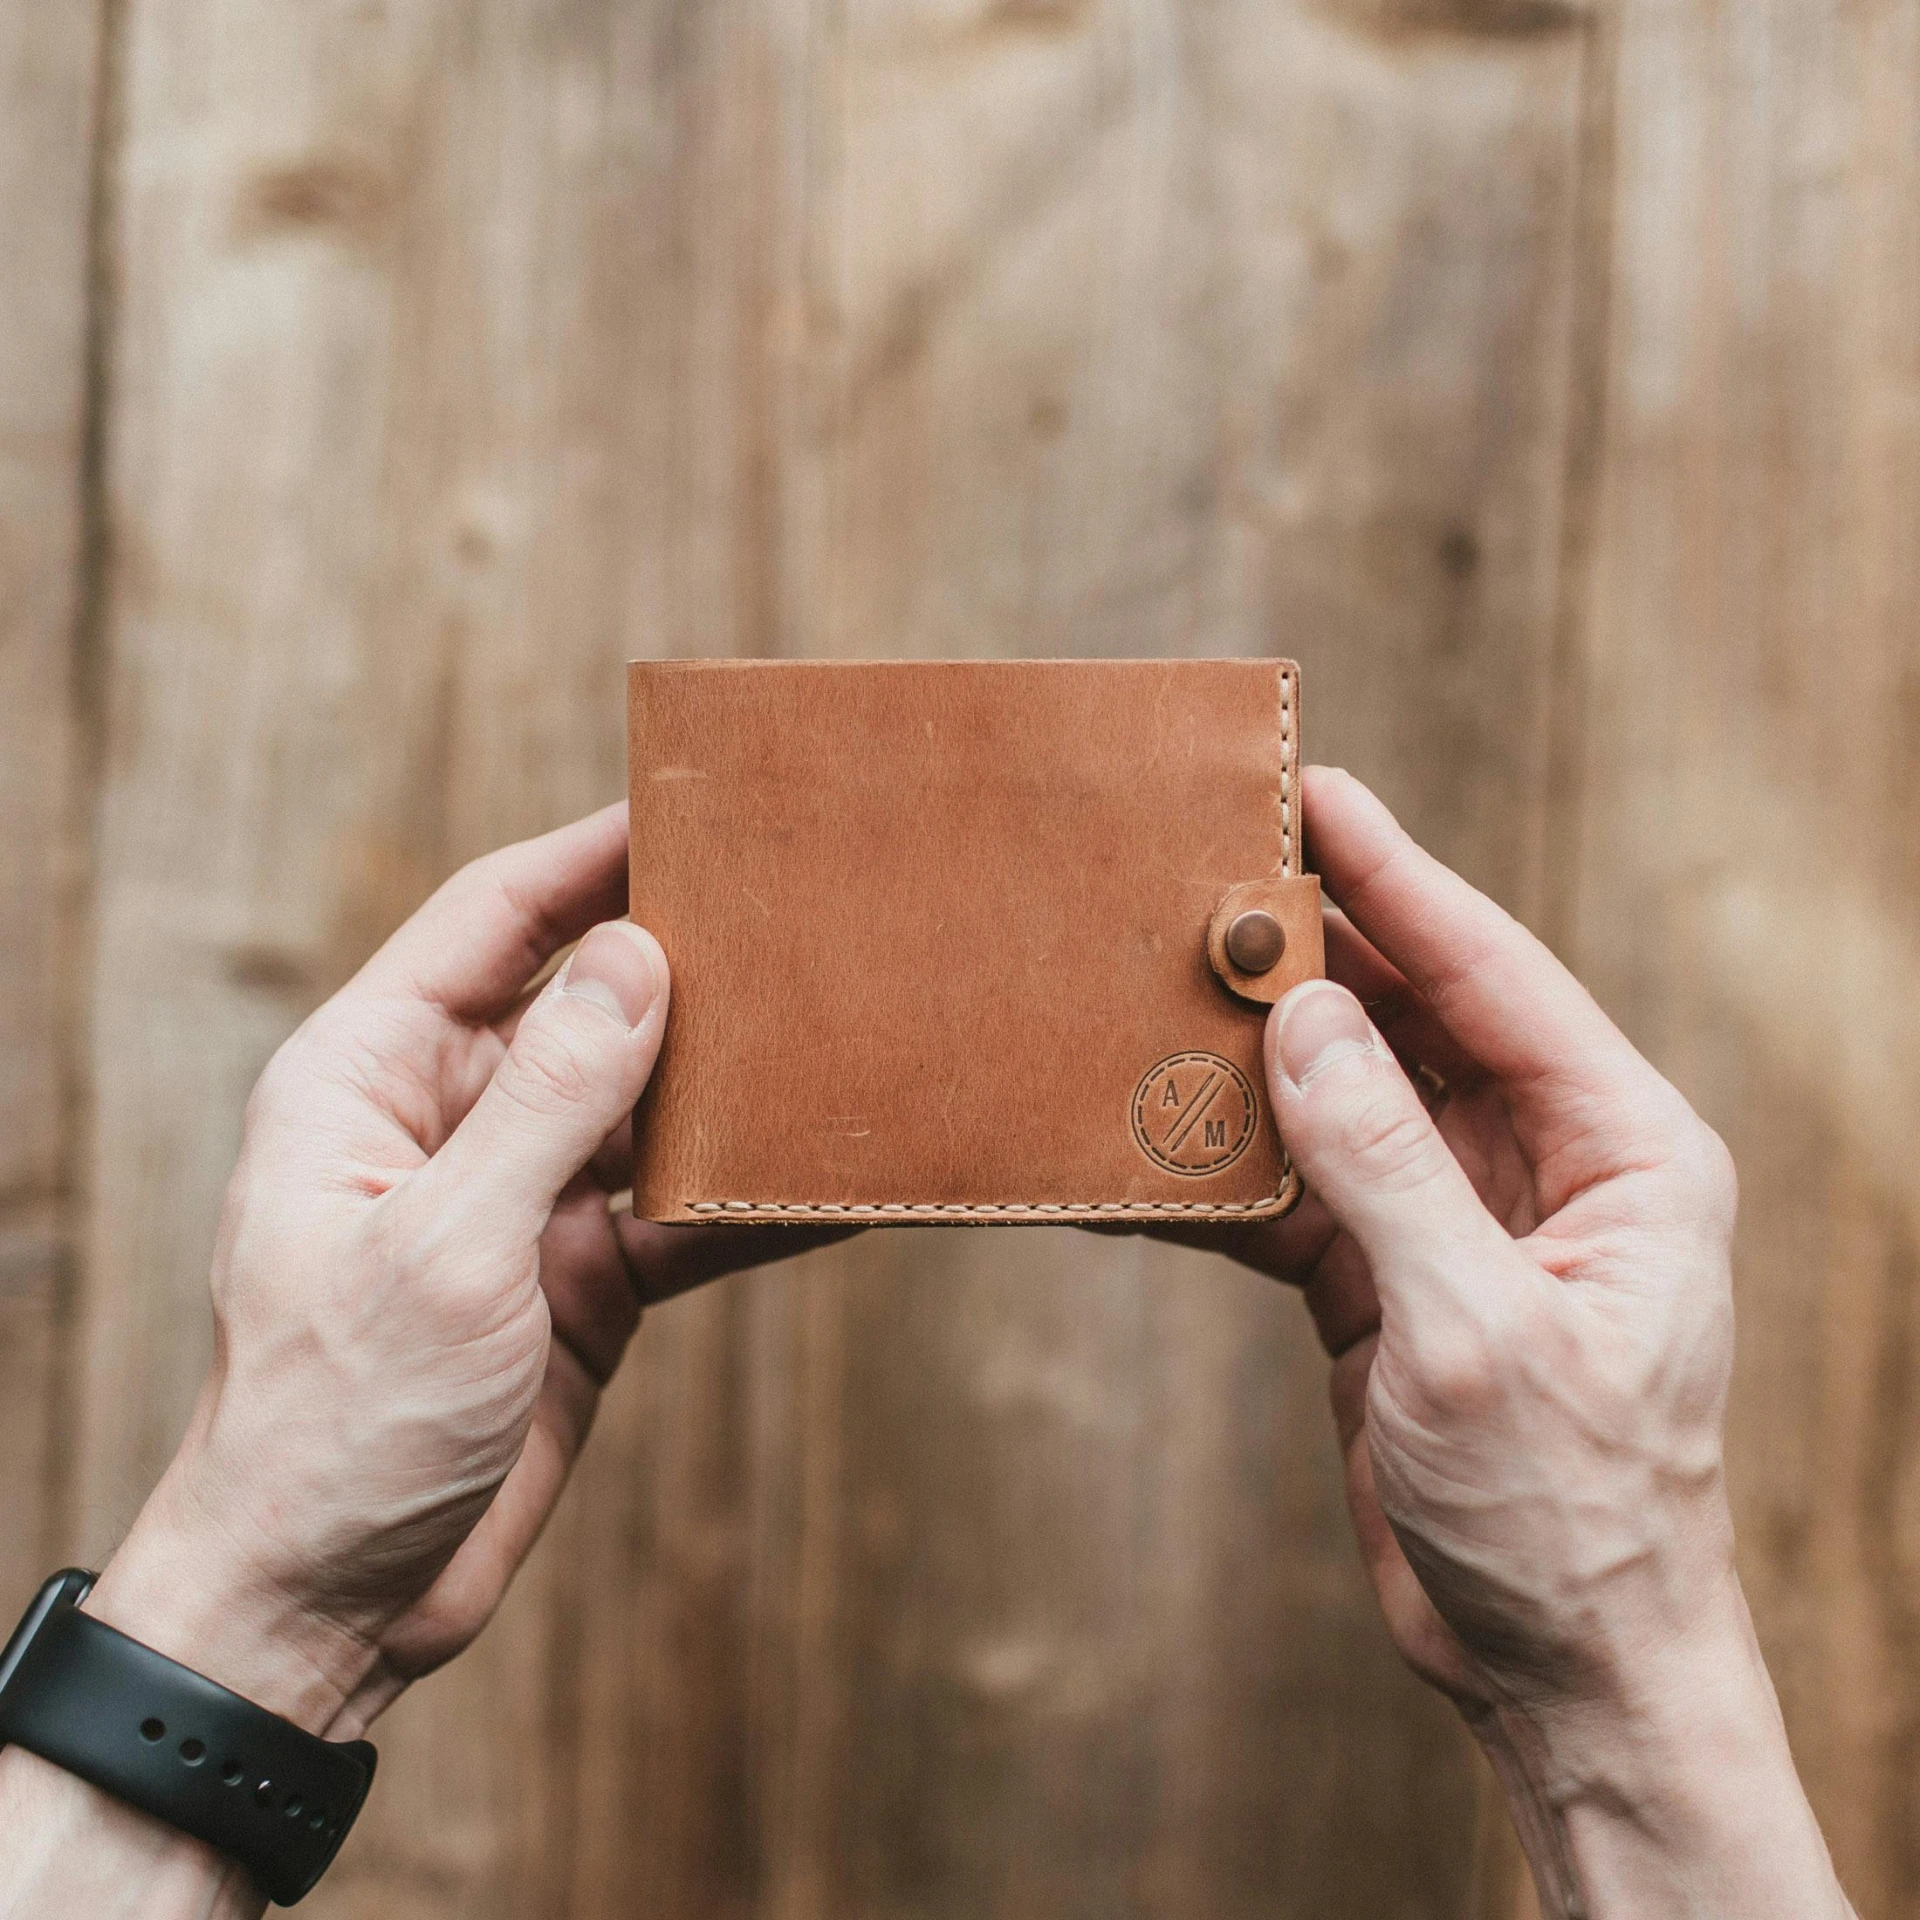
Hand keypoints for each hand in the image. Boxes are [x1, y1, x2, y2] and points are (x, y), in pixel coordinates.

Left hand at [80, 802, 842, 1739]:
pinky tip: (834, 1180)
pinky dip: (751, 1203)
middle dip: (685, 963)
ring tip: (840, 1031)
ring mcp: (518, 1201)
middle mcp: (447, 1119)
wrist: (327, 1607)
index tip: (689, 802)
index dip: (586, 854)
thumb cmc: (334, 1420)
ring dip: (732, 1083)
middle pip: (585, 1003)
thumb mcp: (444, 1244)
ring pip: (646, 1108)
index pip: (491, 919)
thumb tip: (638, 958)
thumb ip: (548, 1099)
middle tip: (798, 909)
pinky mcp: (576, 1281)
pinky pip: (680, 1217)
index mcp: (370, 1075)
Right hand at [1133, 768, 1850, 1917]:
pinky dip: (1229, 1165)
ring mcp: (1462, 1220)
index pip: (1496, 979)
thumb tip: (1310, 1021)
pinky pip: (1302, 1188)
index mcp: (1622, 1150)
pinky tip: (1151, 1137)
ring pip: (1348, 1095)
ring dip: (1260, 1051)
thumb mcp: (1478, 1331)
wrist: (1561, 1670)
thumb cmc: (1568, 1512)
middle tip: (1211, 871)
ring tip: (1160, 982)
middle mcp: (1546, 1165)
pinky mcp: (1393, 1281)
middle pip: (1416, 1018)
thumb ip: (1388, 1167)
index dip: (1403, 882)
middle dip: (1318, 951)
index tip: (1320, 791)